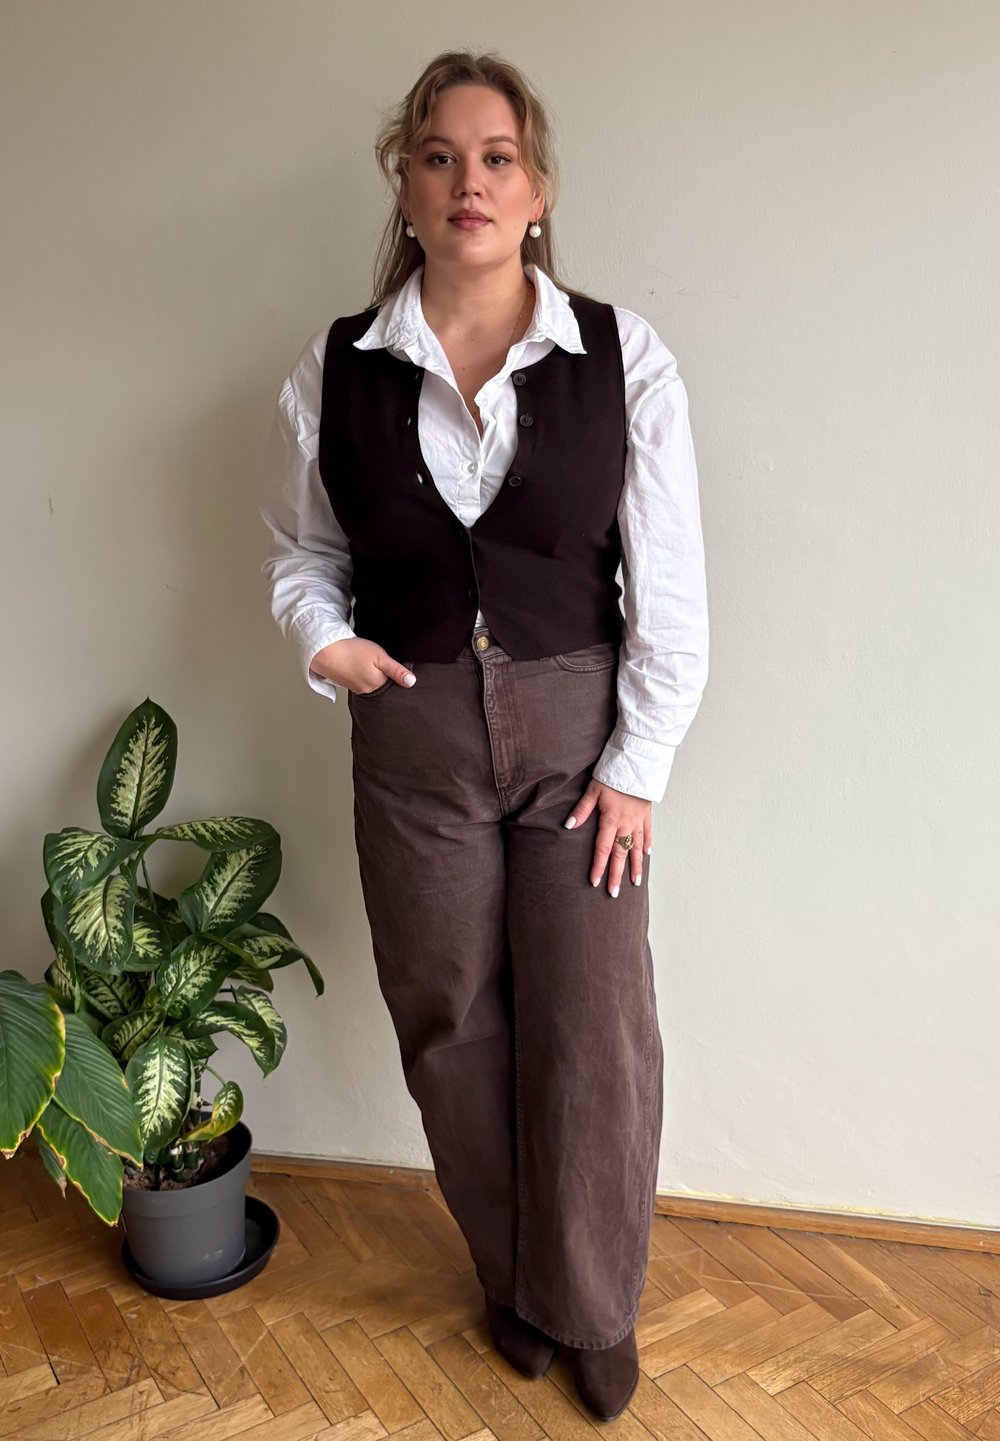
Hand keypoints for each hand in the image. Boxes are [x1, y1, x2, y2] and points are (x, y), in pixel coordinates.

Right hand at [309, 638, 415, 695]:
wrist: (326, 650)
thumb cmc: (353, 650)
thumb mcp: (380, 657)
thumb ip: (396, 670)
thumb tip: (411, 683)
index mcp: (378, 684)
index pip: (394, 683)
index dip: (396, 673)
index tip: (392, 663)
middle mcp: (368, 690)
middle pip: (383, 684)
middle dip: (384, 675)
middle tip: (377, 660)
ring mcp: (357, 688)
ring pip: (371, 682)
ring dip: (372, 674)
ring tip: (367, 661)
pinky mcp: (348, 684)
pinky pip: (361, 681)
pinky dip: (362, 674)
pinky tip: (359, 664)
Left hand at [564, 780, 651, 896]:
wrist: (637, 763)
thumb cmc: (612, 775)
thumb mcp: (593, 790)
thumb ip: (581, 810)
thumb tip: (568, 826)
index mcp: (611, 820)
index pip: (603, 849)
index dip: (599, 866)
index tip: (595, 882)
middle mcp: (626, 824)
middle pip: (620, 854)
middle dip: (616, 875)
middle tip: (614, 893)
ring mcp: (638, 821)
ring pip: (636, 848)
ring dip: (635, 866)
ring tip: (635, 883)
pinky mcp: (646, 814)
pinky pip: (648, 833)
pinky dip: (647, 844)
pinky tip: (646, 855)